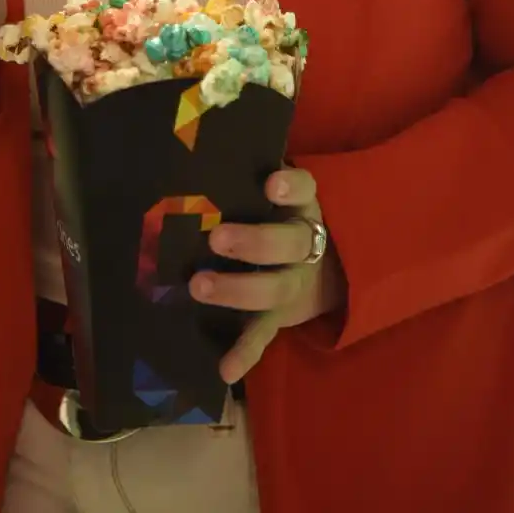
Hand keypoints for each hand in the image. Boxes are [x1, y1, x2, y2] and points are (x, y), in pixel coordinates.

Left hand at [190, 167, 344, 384]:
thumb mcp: (273, 192)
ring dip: (238, 290)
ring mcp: (293, 283)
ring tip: (199, 287)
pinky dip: (245, 353)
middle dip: (254, 242)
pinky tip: (225, 371)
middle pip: (289, 243)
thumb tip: (190, 142)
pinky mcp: (279, 317)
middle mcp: (303, 244)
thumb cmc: (275, 214)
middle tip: (216, 240)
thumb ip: (243, 175)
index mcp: (302, 205)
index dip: (290, 187)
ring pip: (274, 288)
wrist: (323, 265)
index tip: (269, 184)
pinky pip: (264, 336)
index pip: (304, 189)